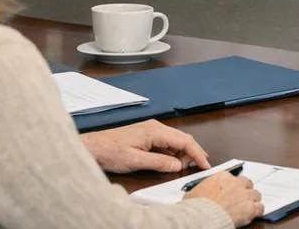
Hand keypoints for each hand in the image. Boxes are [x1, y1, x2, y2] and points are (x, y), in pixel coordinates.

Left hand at [81, 120, 209, 173]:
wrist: (92, 146)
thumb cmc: (109, 151)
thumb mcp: (135, 161)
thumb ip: (159, 163)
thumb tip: (178, 165)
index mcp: (155, 130)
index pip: (184, 140)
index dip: (198, 153)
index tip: (206, 165)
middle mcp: (155, 127)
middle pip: (183, 139)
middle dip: (191, 155)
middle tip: (192, 169)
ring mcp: (151, 131)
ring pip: (175, 142)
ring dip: (181, 155)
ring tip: (177, 169)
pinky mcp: (147, 136)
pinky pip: (166, 144)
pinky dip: (172, 154)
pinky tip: (169, 163)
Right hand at [185, 173, 263, 226]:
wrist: (204, 215)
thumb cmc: (197, 204)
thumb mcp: (194, 192)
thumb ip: (201, 189)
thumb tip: (198, 194)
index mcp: (223, 176)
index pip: (234, 178)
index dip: (233, 186)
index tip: (231, 192)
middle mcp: (236, 183)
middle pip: (248, 184)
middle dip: (245, 191)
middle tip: (240, 199)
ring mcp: (245, 195)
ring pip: (256, 194)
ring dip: (253, 200)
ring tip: (248, 207)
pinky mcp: (251, 208)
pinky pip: (260, 208)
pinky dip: (258, 211)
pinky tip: (253, 215)